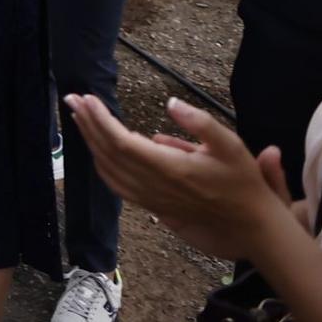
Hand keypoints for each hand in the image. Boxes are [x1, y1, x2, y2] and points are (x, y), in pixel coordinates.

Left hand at [65, 94, 298, 261]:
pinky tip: (95, 149)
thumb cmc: (241, 182)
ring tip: (79, 117)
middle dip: (87, 124)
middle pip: (108, 153)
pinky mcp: (150, 204)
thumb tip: (171, 103)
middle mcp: (153, 185)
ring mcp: (149, 197)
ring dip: (90, 141)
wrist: (249, 223)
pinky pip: (115, 184)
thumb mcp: (230, 146)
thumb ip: (200, 122)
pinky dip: (100, 163)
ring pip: (107, 169)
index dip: (101, 120)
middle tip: (73, 98)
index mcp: (169, 168)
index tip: (88, 99)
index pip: (122, 142)